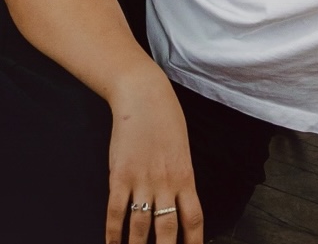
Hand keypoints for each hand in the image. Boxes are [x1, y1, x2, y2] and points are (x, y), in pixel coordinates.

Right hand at [106, 70, 203, 242]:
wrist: (145, 98)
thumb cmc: (167, 123)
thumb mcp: (182, 151)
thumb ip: (180, 178)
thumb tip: (178, 202)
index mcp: (186, 177)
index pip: (194, 219)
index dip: (193, 242)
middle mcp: (166, 183)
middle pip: (167, 229)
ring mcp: (142, 181)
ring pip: (140, 227)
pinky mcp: (119, 176)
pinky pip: (115, 212)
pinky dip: (112, 234)